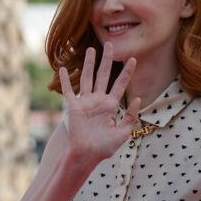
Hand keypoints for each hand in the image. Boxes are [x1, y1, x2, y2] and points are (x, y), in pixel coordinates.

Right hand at [59, 44, 139, 167]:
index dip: (127, 72)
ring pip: (87, 78)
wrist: (86, 155)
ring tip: (91, 50)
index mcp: (111, 106)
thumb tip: (137, 99)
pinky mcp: (73, 107)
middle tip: (111, 45)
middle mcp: (98, 101)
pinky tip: (63, 68)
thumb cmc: (104, 148)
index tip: (133, 59)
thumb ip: (131, 117)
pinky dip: (65, 80)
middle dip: (107, 60)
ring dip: (89, 63)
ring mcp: (85, 102)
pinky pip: (69, 91)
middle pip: (104, 75)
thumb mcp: (123, 133)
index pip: (120, 84)